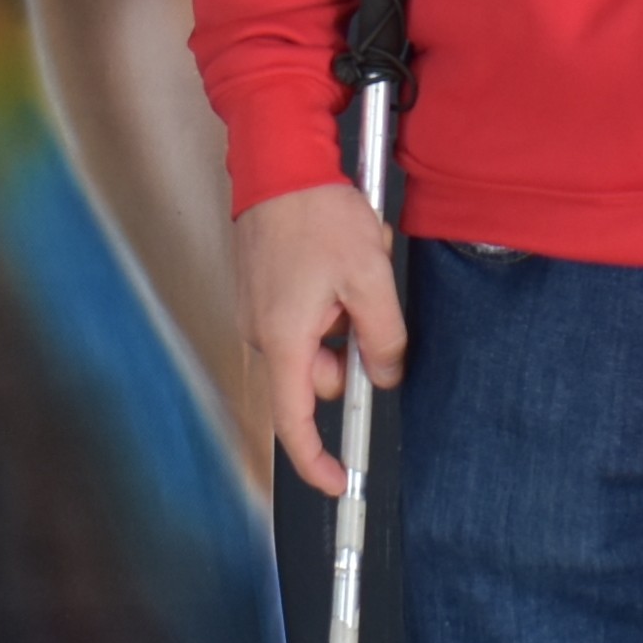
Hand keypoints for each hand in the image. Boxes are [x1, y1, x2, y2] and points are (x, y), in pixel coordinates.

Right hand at [234, 179, 405, 497]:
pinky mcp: (259, 290)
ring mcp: (256, 310)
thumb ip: (383, 337)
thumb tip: (385, 373)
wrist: (279, 162)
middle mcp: (261, 332)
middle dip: (349, 352)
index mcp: (285, 340)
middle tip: (368, 303)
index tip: (340, 480)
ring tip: (353, 267)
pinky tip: (336, 258)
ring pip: (313, 342)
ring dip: (340, 318)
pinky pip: (300, 316)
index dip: (316, 460)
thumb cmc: (317, 215)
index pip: (294, 422)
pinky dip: (325, 299)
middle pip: (314, 376)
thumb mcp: (370, 277)